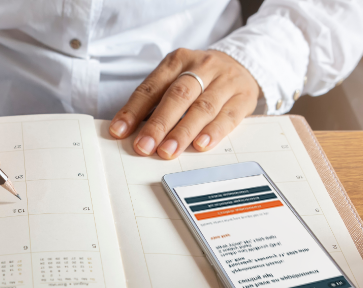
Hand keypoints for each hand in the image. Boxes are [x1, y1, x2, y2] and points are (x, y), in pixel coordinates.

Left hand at [109, 49, 259, 158]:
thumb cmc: (202, 79)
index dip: (134, 111)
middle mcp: (202, 67)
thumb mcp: (177, 80)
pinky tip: (201, 145)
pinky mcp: (243, 97)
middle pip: (177, 96)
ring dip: (182, 132)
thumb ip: (156, 103)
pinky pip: (228, 117)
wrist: (243, 65)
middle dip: (158, 124)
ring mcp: (225, 81)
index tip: (119, 131)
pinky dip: (213, 132)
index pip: (152, 87)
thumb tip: (132, 133)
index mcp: (178, 61)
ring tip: (168, 151)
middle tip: (144, 147)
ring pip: (202, 108)